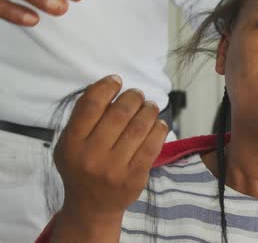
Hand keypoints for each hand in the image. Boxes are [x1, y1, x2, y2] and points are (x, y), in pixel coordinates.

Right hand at [53, 75, 167, 228]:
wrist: (91, 206)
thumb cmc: (81, 166)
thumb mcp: (69, 143)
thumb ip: (83, 117)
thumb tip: (107, 85)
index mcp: (72, 143)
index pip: (90, 105)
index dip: (106, 87)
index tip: (117, 80)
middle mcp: (91, 155)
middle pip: (119, 113)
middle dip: (133, 97)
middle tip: (138, 95)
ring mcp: (114, 168)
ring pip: (139, 127)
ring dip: (149, 110)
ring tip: (150, 106)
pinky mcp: (134, 177)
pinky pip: (152, 145)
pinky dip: (159, 128)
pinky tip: (158, 123)